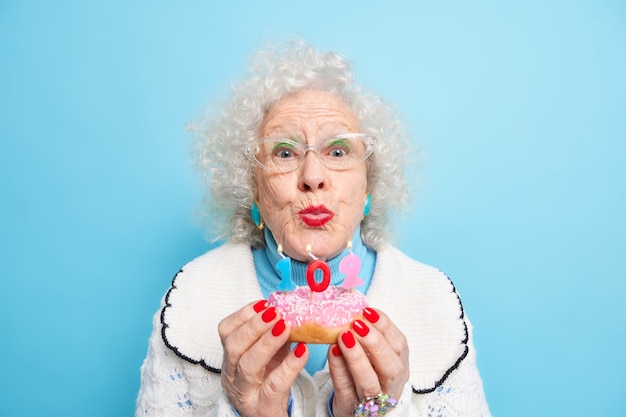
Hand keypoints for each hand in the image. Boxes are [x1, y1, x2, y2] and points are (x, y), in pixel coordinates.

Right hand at [218, 300, 308, 416]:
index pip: (226, 331)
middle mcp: (232, 374)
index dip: (243, 315)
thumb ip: (275, 333)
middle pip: (234, 347)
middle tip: (275, 313)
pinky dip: (289, 366)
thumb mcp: (268, 354)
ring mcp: (246, 391)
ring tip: (285, 327)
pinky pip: (275, 384)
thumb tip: (290, 308)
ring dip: (267, 342)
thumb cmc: (268, 381)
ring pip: (248, 365)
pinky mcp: (263, 406)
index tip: (264, 303)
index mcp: (231, 357)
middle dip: (254, 326)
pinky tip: (302, 351)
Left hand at [327, 307, 408, 416]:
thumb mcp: (376, 353)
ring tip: (343, 336)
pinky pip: (345, 388)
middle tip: (358, 324)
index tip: (369, 311)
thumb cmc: (369, 372)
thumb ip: (369, 334)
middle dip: (375, 343)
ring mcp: (372, 399)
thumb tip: (354, 307)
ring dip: (356, 357)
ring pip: (368, 382)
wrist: (359, 408)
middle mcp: (390, 384)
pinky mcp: (350, 406)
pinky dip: (338, 369)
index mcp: (400, 365)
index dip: (386, 326)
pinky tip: (332, 351)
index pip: (400, 345)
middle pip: (390, 367)